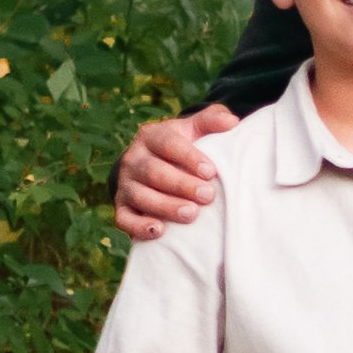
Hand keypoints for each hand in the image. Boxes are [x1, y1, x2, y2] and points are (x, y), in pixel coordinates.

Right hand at [115, 104, 238, 240]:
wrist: (151, 166)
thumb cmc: (181, 148)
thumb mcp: (193, 130)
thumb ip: (211, 121)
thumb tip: (232, 121)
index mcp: (151, 136)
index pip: (168, 144)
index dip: (189, 158)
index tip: (211, 171)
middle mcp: (133, 159)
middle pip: (154, 172)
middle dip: (181, 185)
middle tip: (208, 196)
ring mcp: (125, 184)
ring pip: (140, 196)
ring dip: (166, 206)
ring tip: (191, 214)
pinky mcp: (121, 207)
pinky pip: (124, 219)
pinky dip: (139, 226)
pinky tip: (160, 231)